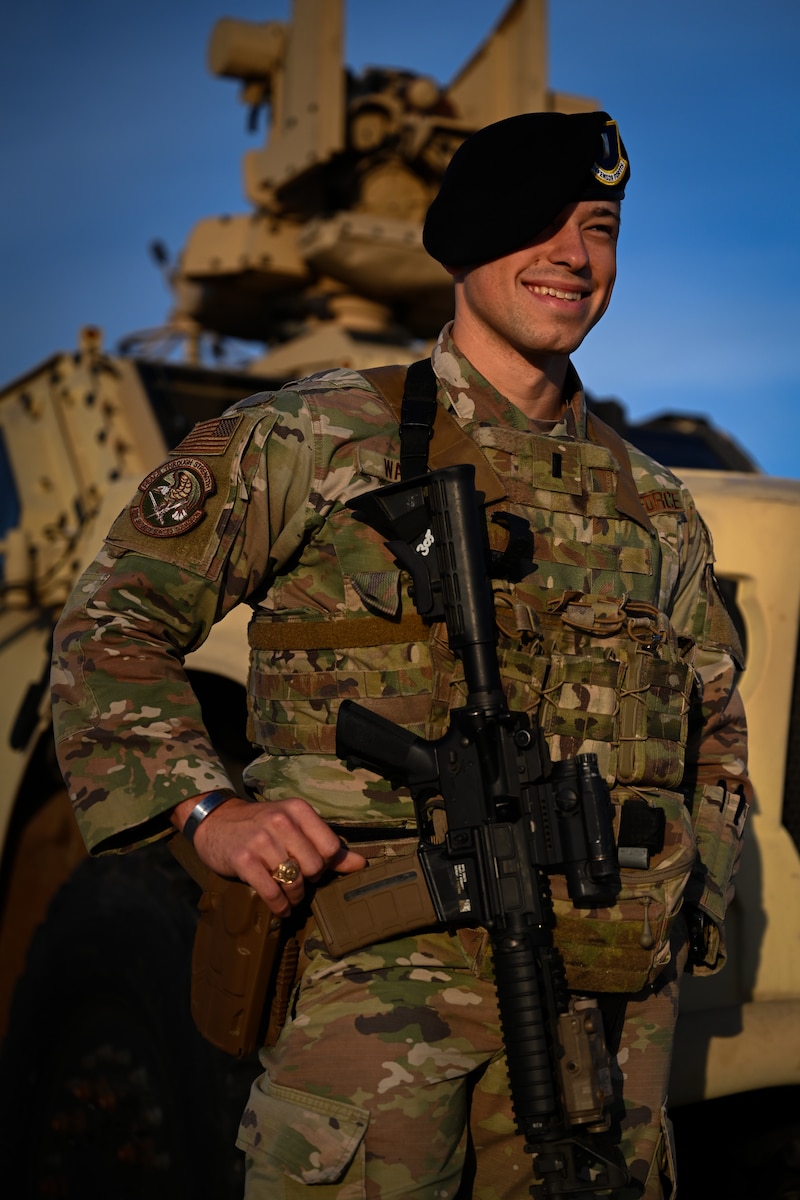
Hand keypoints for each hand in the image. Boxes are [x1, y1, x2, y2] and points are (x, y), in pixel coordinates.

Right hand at [173, 795, 366, 916]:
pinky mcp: (243, 859)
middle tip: (300, 882)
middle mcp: (281, 821)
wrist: (216, 822)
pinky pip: (271, 891)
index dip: (326, 864)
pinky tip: (280, 908)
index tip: (314, 868)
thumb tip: (360, 864)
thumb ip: (326, 845)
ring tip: (291, 898)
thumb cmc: (261, 826)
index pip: (330, 846)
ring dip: (294, 896)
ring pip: (294, 880)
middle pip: (314, 866)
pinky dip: (279, 905)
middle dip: (309, 881)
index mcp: (298, 810)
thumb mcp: (294, 826)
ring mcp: (261, 840)